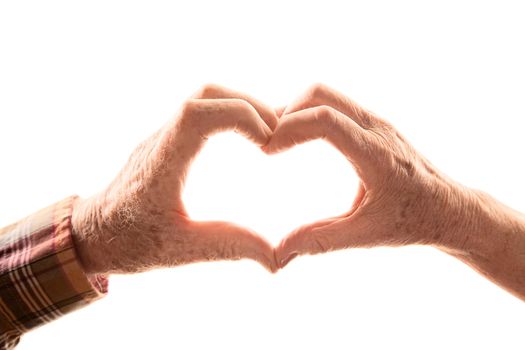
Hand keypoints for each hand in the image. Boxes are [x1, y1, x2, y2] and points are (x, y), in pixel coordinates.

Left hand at [72, 84, 278, 273]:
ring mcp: (163, 136)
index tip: (266, 143)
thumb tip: (275, 258)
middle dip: (248, 105)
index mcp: (161, 164)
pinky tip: (247, 138)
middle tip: (276, 135)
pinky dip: (230, 114)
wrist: (92, 233)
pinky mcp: (168, 140)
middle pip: (206, 93)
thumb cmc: (129, 242)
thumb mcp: (180, 250)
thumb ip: (228, 248)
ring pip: (204, 96)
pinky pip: (202, 110)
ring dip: (240, 106)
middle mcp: (161, 141)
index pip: (198, 113)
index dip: (240, 115)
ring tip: (266, 134)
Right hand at [265, 84, 524, 300]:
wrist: (450, 208)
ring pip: (327, 95)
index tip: (268, 151)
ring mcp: (377, 122)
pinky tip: (300, 139)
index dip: (289, 128)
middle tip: (269, 144)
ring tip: (279, 141)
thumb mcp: (366, 235)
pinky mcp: (374, 124)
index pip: (326, 120)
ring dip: (298, 111)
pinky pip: (336, 105)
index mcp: (375, 154)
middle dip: (287, 112)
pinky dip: (311, 114)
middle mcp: (377, 129)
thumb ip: (321, 241)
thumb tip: (278, 255)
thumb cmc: (413, 222)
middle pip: (321, 95)